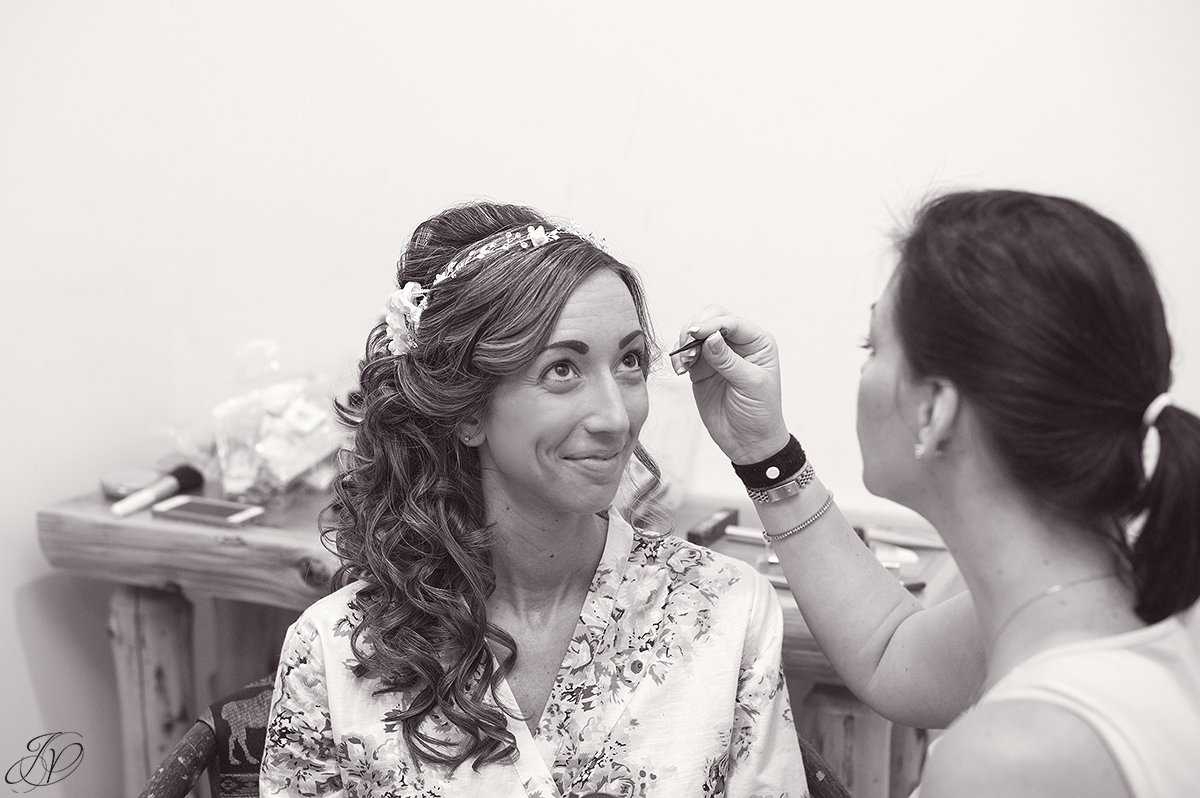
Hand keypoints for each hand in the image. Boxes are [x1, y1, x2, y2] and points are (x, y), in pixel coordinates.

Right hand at [675, 306, 790, 463]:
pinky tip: (680, 370)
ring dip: (685, 343)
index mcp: (757, 342)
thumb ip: (729, 360)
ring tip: (685, 363)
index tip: (696, 334)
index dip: (712, 324)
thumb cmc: (760, 413)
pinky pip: (685, 352)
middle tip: (688, 345)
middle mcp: (738, 343)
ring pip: (695, 332)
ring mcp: (718, 354)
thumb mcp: (750, 385)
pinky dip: (678, 356)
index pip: (732, 322)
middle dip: (696, 328)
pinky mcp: (701, 368)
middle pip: (712, 318)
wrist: (748, 442)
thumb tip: (710, 337)